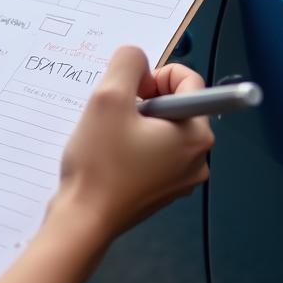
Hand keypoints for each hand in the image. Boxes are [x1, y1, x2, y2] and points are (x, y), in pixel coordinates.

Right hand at [50, 46, 213, 241]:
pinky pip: (156, 153)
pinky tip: (112, 157)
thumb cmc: (99, 163)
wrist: (83, 222)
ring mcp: (183, 178)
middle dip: (145, 101)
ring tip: (111, 138)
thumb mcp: (108, 97)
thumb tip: (138, 60)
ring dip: (137, 123)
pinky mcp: (164, 191)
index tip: (129, 94)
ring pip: (164, 128)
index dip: (154, 76)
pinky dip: (135, 146)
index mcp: (197, 134)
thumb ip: (128, 62)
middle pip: (177, 104)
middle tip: (116, 117)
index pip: (188, 80)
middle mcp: (200, 158)